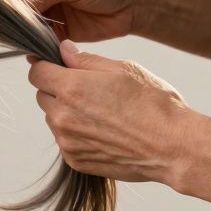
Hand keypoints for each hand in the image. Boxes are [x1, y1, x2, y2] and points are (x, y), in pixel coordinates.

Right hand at [7, 0, 146, 42]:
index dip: (3, 0)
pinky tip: (36, 52)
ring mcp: (46, 10)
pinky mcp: (56, 30)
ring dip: (24, 35)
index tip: (2, 15)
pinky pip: (39, 40)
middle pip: (13, 8)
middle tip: (13, 33)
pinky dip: (36, 46)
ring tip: (25, 44)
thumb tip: (14, 8)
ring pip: (24, 26)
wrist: (137, 2)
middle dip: (13, 21)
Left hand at [27, 40, 208, 189]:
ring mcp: (67, 141)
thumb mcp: (123, 69)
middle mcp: (62, 116)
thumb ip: (86, 60)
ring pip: (53, 119)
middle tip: (89, 91)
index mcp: (71, 88)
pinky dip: (77, 135)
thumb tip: (62, 49)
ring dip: (67, 113)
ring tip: (102, 114)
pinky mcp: (74, 160)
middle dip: (58, 90)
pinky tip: (104, 132)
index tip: (58, 67)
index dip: (46, 66)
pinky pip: (65, 140)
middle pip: (42, 95)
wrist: (174, 148)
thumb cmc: (154, 104)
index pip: (36, 72)